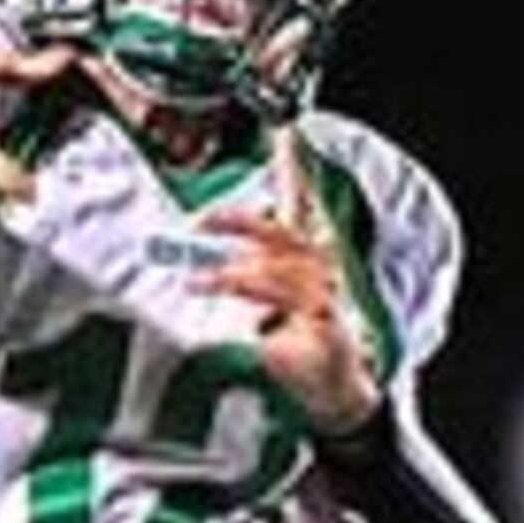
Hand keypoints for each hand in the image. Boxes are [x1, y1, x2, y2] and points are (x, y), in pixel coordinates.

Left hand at [197, 134, 379, 430]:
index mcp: (303, 261)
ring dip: (238, 274)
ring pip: (284, 272)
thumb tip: (188, 257)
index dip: (293, 168)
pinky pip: (292, 317)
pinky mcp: (329, 330)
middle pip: (287, 233)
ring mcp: (327, 300)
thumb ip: (236, 276)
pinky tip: (250, 328)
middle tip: (203, 222)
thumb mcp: (264, 306)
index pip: (299, 205)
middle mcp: (319, 273)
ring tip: (201, 282)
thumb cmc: (300, 344)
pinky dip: (265, 320)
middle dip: (243, 222)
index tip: (285, 130)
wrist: (334, 392)